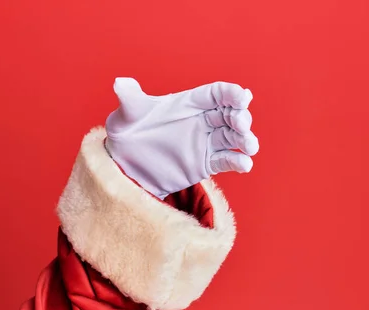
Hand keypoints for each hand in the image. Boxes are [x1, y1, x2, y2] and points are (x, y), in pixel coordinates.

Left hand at [105, 77, 258, 198]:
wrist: (126, 167)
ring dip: (245, 140)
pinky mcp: (205, 164)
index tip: (242, 96)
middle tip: (241, 124)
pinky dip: (237, 162)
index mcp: (187, 103)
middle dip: (240, 117)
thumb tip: (119, 83)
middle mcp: (201, 121)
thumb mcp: (125, 116)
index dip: (230, 93)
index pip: (215, 94)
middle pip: (229, 114)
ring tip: (249, 147)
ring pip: (233, 137)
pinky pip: (226, 160)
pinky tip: (245, 164)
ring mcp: (206, 143)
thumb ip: (129, 100)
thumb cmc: (126, 134)